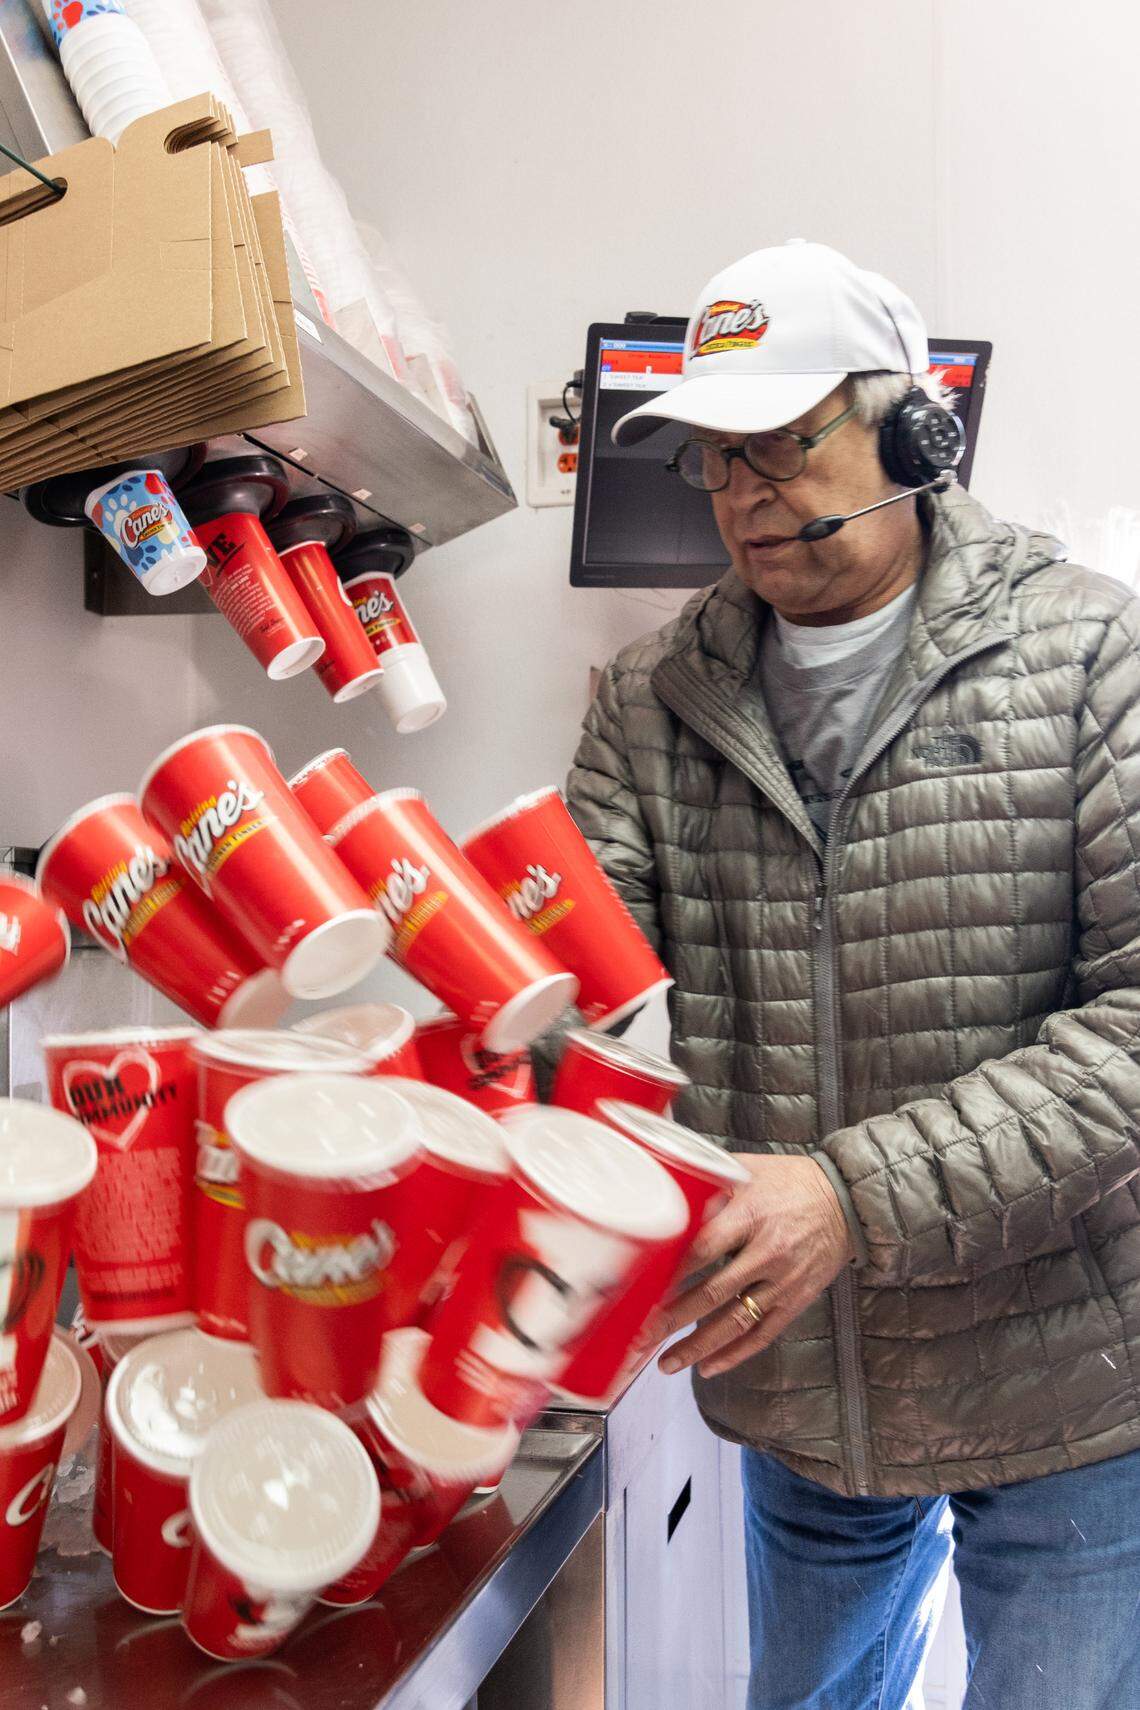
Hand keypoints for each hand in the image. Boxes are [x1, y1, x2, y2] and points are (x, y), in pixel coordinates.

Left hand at [655, 1154, 854, 1379]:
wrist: (847, 1201)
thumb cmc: (791, 1181)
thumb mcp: (750, 1169)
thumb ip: (710, 1179)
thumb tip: (664, 1180)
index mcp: (752, 1215)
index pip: (704, 1248)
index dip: (671, 1271)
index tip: (640, 1288)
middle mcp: (768, 1252)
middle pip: (712, 1292)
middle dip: (671, 1318)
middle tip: (639, 1335)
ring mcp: (783, 1281)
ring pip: (734, 1322)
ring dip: (697, 1347)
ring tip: (665, 1364)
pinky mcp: (796, 1301)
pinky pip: (763, 1335)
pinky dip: (735, 1354)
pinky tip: (708, 1367)